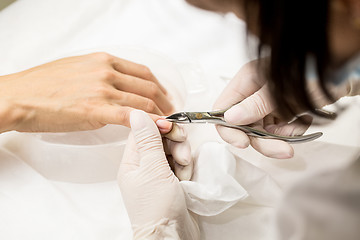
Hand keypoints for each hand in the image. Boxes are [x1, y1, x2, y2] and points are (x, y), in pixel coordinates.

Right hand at [0, 52, 173, 132]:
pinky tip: (158, 129)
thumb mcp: (76, 69)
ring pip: (144, 102)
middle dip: (165, 101)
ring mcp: (103, 90)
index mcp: (103, 60)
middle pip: (148, 86)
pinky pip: (131, 117)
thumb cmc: (43, 85)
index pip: (142, 72)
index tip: (165, 96)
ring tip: (167, 124)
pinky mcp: (97, 110)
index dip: (159, 86)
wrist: (20, 97)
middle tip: (171, 112)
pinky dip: (149, 123)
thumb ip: (100, 75)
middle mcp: (107, 72)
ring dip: (160, 114)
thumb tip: (115, 87)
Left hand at [118, 110, 198, 239]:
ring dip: (182, 156)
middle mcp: (144, 166)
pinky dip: (185, 168)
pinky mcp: (172, 181)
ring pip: (173, 150)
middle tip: (181, 156)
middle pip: (161, 139)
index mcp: (132, 161)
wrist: (171, 236)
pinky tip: (186, 178)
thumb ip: (148, 140)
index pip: (143, 131)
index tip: (172, 126)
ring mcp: (159, 174)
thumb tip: (136, 112)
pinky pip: (180, 164)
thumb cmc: (157, 205)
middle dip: (175, 143)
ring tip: (184, 171)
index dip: (158, 125)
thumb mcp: (153, 169)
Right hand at [214, 60, 308, 158]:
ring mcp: (266, 104)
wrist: (341, 75)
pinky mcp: (280, 113)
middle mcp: (252, 94)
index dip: (228, 129)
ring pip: (261, 133)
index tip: (243, 143)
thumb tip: (229, 118)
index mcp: (246, 81)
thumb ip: (255, 104)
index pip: (223, 109)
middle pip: (243, 126)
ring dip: (279, 138)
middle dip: (262, 141)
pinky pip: (277, 132)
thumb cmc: (312, 73)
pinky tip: (303, 121)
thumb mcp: (281, 89)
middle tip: (283, 150)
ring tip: (298, 132)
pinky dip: (290, 132)